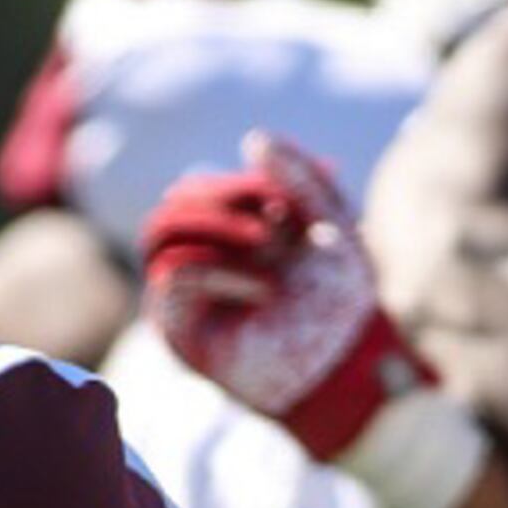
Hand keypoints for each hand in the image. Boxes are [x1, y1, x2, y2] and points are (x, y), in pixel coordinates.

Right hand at [141, 132, 440, 466]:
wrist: (344, 369)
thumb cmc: (341, 302)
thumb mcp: (332, 222)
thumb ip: (300, 176)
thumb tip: (251, 138)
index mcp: (230, 232)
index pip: (208, 184)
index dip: (247, 183)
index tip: (292, 206)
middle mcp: (201, 258)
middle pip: (179, 197)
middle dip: (228, 198)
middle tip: (276, 219)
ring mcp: (186, 292)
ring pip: (163, 228)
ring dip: (217, 225)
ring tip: (266, 244)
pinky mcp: (178, 327)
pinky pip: (172, 272)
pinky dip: (217, 268)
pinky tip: (261, 287)